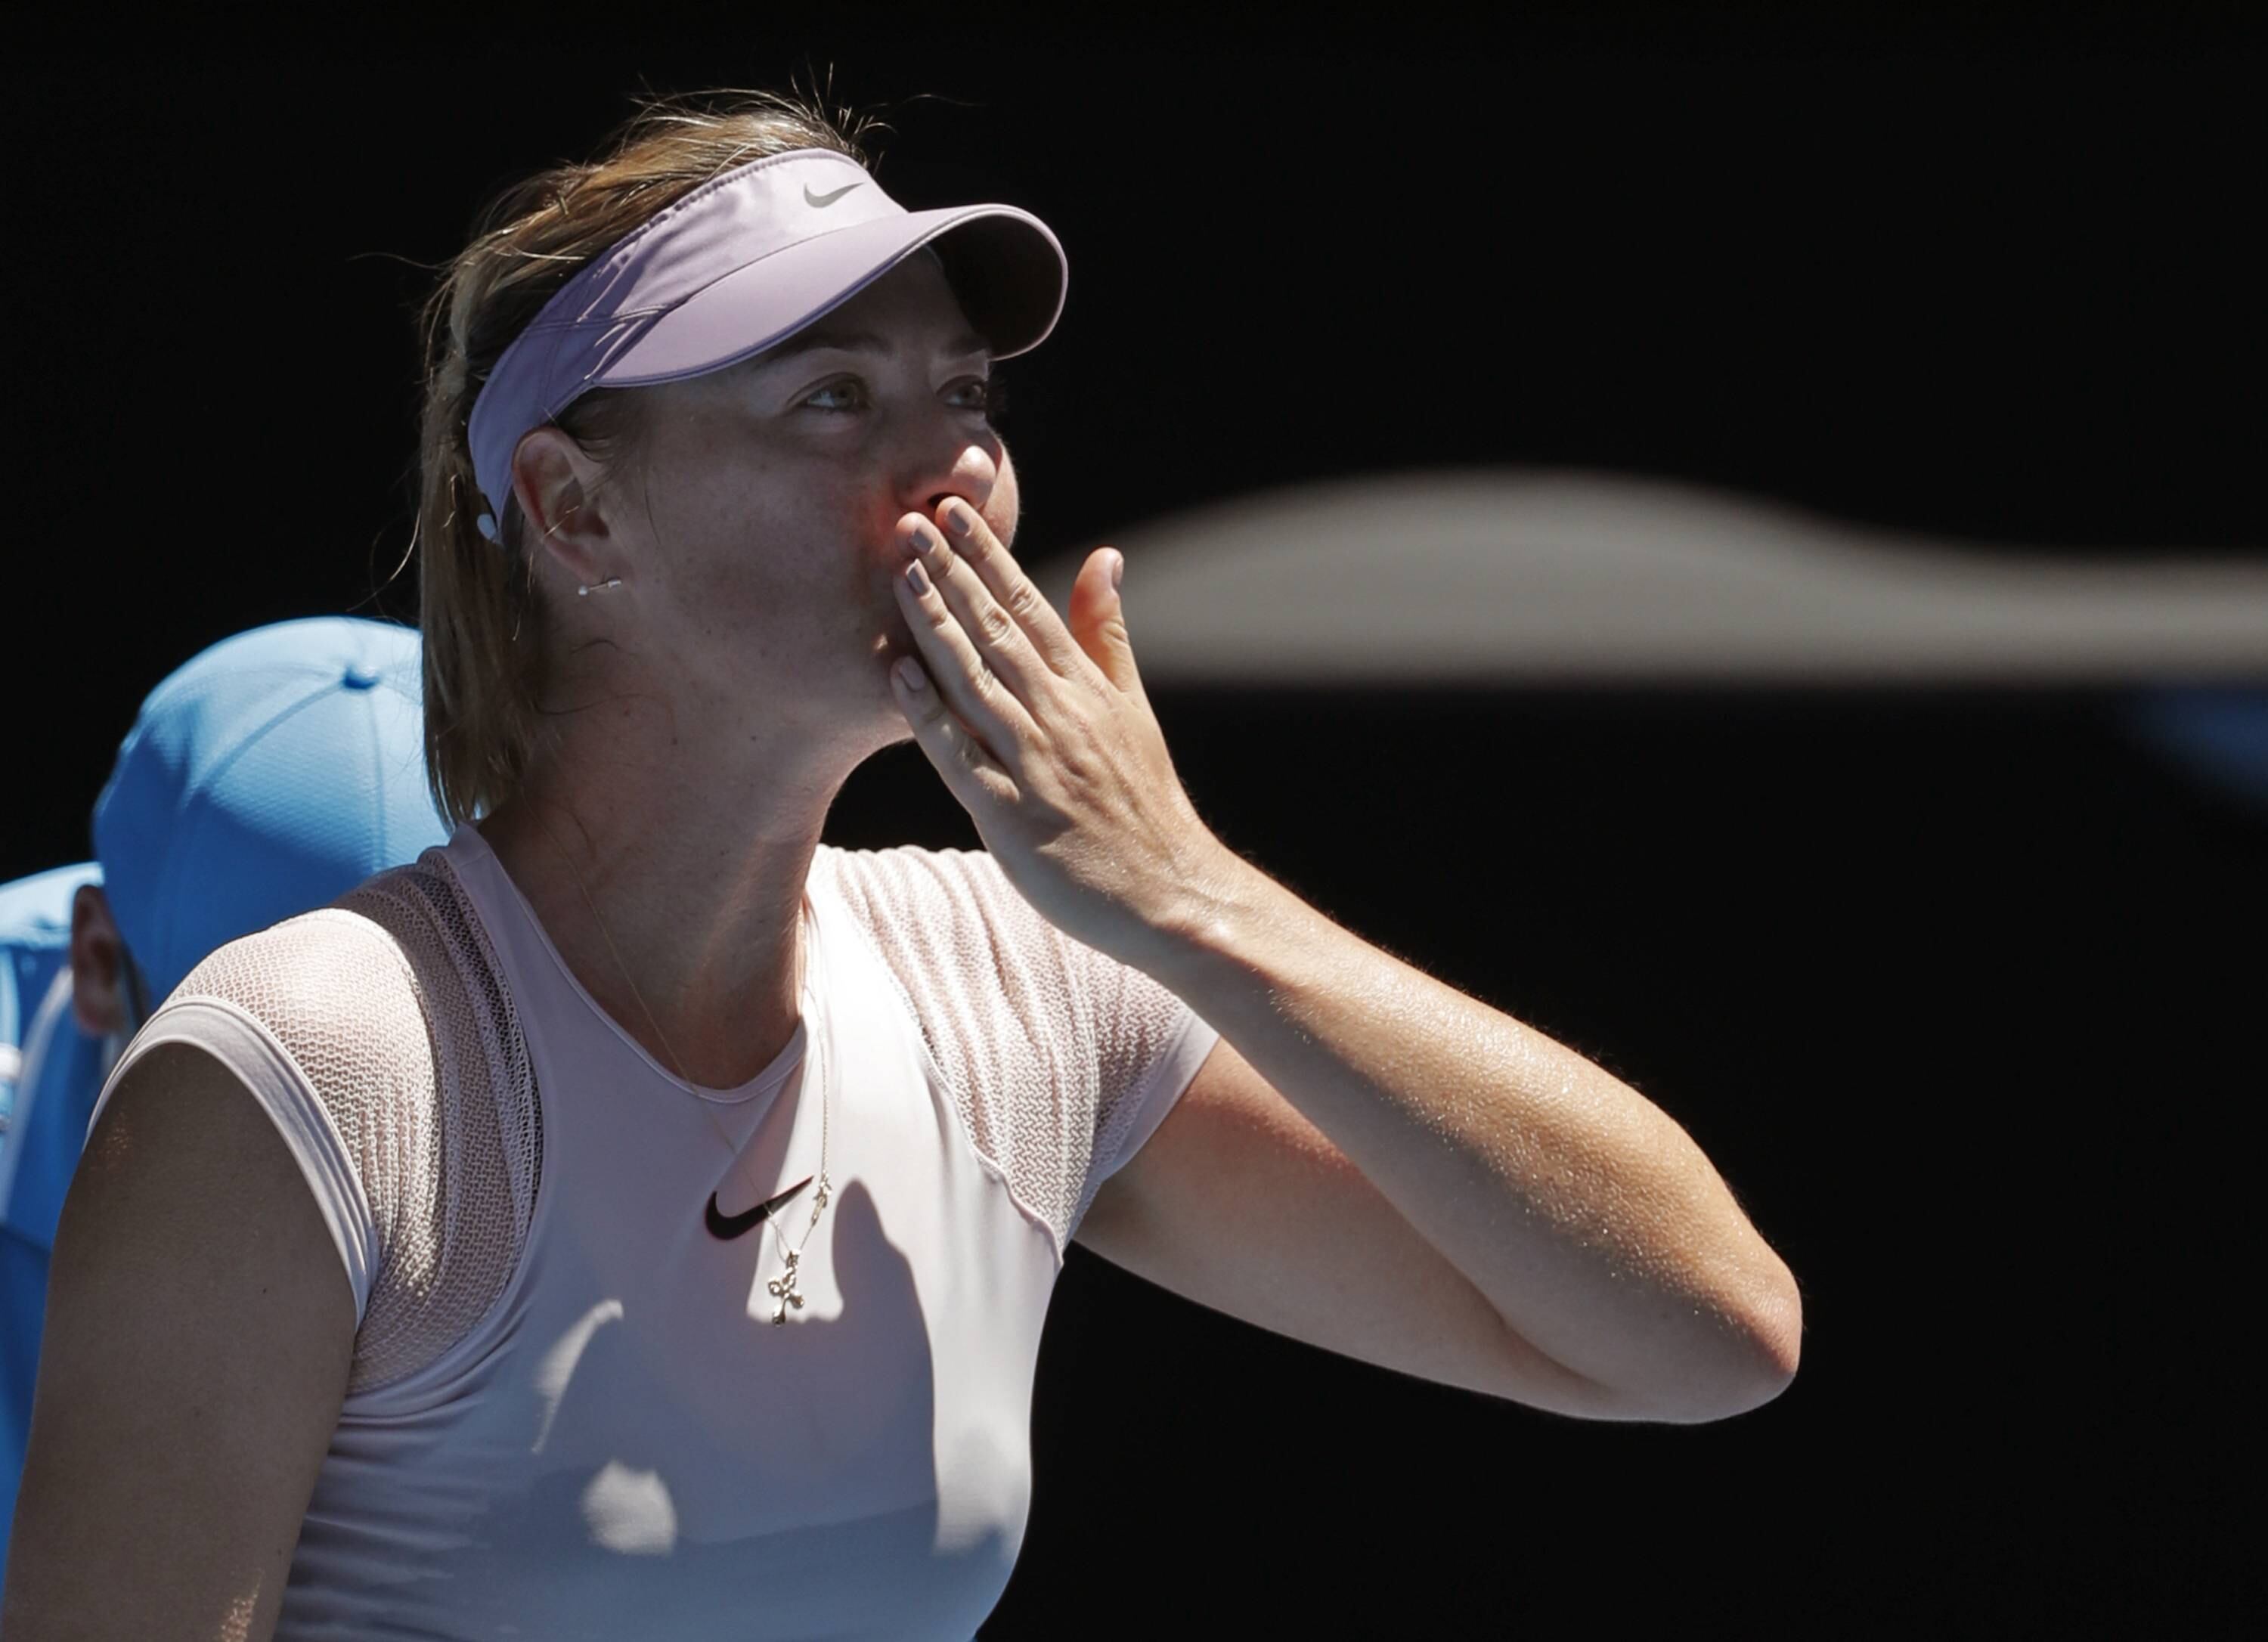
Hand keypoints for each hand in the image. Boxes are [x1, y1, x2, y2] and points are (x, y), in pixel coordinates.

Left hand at [889, 496, 1225, 966]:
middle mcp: (1060, 716)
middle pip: (996, 632)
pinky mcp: (1012, 816)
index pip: (1029, 607)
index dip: (987, 557)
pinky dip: (930, 716)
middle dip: (950, 573)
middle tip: (908, 521)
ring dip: (935, 626)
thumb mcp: (1133, 707)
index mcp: (1086, 687)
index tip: (951, 510)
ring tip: (899, 574)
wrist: (1170, 891)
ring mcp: (1035, 764)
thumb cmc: (1143, 802)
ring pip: (975, 682)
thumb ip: (1109, 633)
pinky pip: (962, 758)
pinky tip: (898, 676)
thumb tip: (1104, 556)